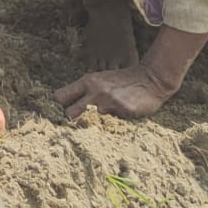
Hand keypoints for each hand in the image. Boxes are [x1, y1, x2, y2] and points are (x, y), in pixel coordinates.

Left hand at [54, 64, 175, 119]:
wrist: (151, 78)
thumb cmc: (123, 81)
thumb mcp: (100, 81)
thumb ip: (85, 92)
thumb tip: (67, 107)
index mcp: (87, 82)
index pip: (60, 96)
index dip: (57, 108)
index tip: (57, 116)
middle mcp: (94, 91)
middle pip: (69, 113)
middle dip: (70, 122)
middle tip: (75, 127)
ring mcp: (108, 102)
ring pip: (89, 122)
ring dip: (92, 127)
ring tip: (98, 128)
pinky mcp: (123, 111)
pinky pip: (111, 125)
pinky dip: (112, 127)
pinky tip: (118, 122)